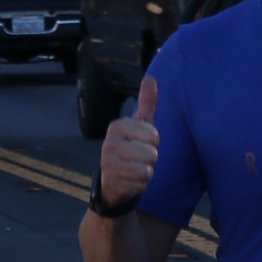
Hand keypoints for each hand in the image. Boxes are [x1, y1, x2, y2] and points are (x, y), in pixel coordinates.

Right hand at [101, 72, 161, 212]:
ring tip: (134, 169)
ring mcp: (108, 164)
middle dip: (150, 158)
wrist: (113, 182)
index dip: (153, 141)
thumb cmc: (130, 149)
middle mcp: (109, 143)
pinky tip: (130, 181)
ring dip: (146, 171)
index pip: (153, 134)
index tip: (142, 143)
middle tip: (138, 158)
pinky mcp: (112, 183)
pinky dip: (141, 184)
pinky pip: (141, 183)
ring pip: (147, 169)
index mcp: (116, 126)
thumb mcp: (139, 125)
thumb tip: (151, 77)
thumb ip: (146, 102)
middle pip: (152, 153)